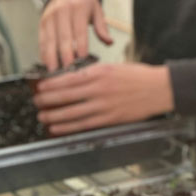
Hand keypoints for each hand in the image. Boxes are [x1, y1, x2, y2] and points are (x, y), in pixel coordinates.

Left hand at [32, 61, 172, 134]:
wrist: (160, 89)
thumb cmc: (138, 76)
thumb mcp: (114, 67)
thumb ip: (94, 73)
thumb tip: (74, 79)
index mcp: (100, 73)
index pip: (68, 79)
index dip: (51, 85)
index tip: (40, 87)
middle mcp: (99, 89)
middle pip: (66, 97)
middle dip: (47, 101)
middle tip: (36, 103)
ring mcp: (104, 106)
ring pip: (72, 113)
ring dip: (54, 116)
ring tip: (42, 117)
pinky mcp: (110, 119)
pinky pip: (84, 125)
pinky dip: (68, 127)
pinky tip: (58, 128)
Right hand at [39, 0, 112, 68]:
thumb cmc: (85, 2)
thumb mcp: (97, 10)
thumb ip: (101, 27)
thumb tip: (109, 42)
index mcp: (79, 8)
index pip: (80, 31)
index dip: (80, 47)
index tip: (82, 61)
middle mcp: (62, 12)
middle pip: (63, 37)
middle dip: (65, 56)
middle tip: (67, 71)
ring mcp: (50, 16)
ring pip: (50, 40)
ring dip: (51, 57)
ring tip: (54, 72)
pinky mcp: (42, 21)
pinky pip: (42, 39)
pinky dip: (44, 52)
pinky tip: (47, 63)